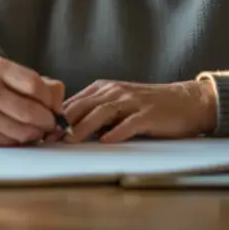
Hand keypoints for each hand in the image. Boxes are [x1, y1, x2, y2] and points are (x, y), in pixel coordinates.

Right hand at [0, 59, 64, 145]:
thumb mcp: (7, 75)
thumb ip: (38, 84)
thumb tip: (60, 106)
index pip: (36, 85)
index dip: (50, 99)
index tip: (52, 105)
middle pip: (32, 111)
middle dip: (48, 120)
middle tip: (50, 122)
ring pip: (25, 131)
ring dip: (36, 133)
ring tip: (34, 128)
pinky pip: (12, 143)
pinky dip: (21, 141)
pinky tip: (18, 133)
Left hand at [61, 79, 216, 143]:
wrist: (186, 101)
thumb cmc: (149, 106)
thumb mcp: (118, 104)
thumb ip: (95, 113)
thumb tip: (67, 129)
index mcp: (105, 89)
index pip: (74, 101)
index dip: (57, 117)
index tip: (42, 132)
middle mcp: (116, 91)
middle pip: (84, 105)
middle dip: (65, 122)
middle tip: (49, 138)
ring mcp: (133, 102)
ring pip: (103, 112)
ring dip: (85, 126)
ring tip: (70, 140)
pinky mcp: (149, 114)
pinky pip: (130, 123)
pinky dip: (117, 131)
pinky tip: (106, 141)